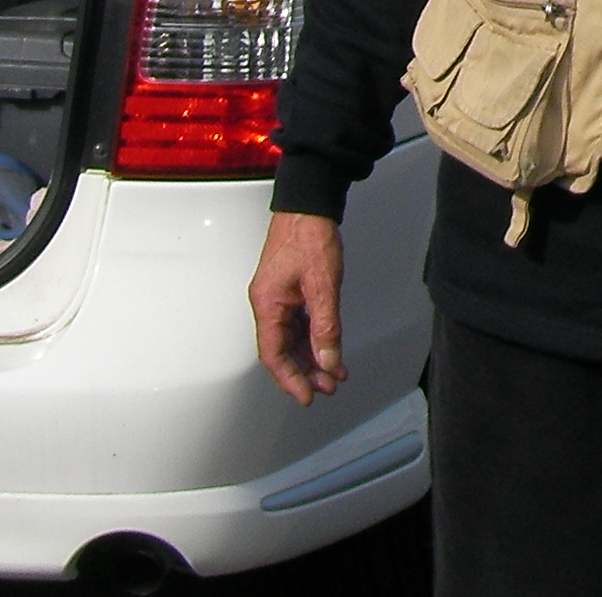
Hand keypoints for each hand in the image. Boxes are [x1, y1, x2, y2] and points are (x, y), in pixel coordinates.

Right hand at [250, 211, 346, 404]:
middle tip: (328, 386)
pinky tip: (329, 348)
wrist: (309, 205)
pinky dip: (314, 338)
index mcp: (267, 305)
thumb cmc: (309, 236)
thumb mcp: (323, 285)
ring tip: (334, 373)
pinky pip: (299, 324)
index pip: (274, 354)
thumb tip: (329, 359)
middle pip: (282, 350)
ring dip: (312, 357)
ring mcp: (278, 298)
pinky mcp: (290, 291)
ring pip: (292, 339)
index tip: (307, 396)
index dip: (291, 379)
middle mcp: (268, 304)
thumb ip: (326, 326)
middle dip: (305, 372)